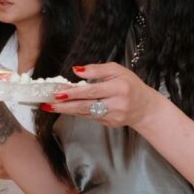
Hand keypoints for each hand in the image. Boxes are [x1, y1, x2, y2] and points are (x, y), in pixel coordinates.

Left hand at [44, 63, 160, 128]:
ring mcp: (112, 116)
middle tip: (48, 104)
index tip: (59, 93)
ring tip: (50, 106)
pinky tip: (65, 108)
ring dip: (67, 110)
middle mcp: (116, 104)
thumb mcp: (117, 70)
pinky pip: (89, 117)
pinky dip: (76, 112)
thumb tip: (76, 70)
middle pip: (86, 105)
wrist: (145, 107)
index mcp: (118, 88)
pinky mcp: (109, 124)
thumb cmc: (130, 85)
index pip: (92, 91)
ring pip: (85, 113)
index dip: (74, 92)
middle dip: (65, 105)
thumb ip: (97, 70)